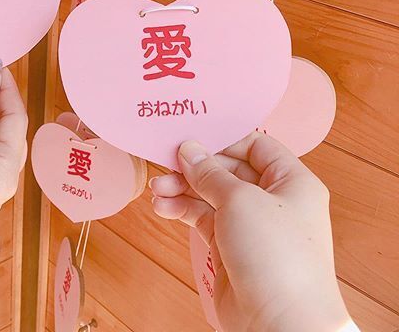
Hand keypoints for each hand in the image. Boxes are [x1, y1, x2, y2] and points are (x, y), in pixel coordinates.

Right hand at [150, 132, 352, 331]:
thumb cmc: (277, 257)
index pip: (256, 145)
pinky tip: (163, 207)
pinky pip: (203, 219)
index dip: (224, 139)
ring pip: (211, 195)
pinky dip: (182, 211)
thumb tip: (188, 149)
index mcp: (291, 182)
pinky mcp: (231, 248)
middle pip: (228, 170)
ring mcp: (251, 226)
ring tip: (157, 189)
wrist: (280, 325)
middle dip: (195, 167)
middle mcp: (273, 201)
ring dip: (182, 189)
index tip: (193, 137)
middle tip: (167, 162)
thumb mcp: (240, 201)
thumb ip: (210, 173)